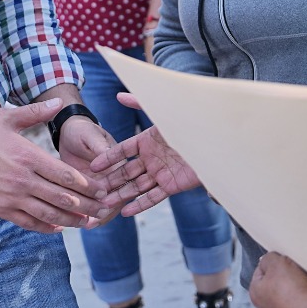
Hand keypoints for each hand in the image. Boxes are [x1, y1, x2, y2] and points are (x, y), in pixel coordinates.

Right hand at [0, 98, 100, 232]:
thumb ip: (34, 112)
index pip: (64, 174)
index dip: (86, 183)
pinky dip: (46, 227)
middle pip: (62, 196)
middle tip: (103, 207)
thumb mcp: (4, 118)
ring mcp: (12, 198)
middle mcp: (23, 180)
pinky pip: (28, 222)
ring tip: (88, 221)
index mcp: (27, 156)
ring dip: (71, 219)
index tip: (102, 188)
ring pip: (48, 213)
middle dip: (86, 203)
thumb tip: (59, 102)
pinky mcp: (0, 210)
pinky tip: (59, 228)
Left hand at [56, 114, 123, 224]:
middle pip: (117, 199)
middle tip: (92, 222)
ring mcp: (103, 184)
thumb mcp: (90, 136)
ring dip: (97, 216)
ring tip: (85, 225)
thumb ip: (100, 147)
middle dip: (106, 212)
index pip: (124, 183)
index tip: (105, 207)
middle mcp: (115, 176)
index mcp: (120, 162)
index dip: (116, 197)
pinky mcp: (90, 189)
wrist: (69, 133)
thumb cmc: (82, 130)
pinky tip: (78, 221)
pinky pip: (91, 204)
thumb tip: (109, 154)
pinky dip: (86, 213)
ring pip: (105, 205)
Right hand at [89, 92, 201, 215]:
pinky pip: (153, 197)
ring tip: (103, 203)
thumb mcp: (162, 112)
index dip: (108, 158)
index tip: (93, 166)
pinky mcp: (172, 185)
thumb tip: (118, 95)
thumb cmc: (188, 122)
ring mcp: (161, 172)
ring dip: (120, 195)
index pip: (123, 151)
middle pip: (126, 171)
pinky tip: (125, 212)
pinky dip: (140, 205)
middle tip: (93, 189)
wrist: (214, 139)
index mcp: (148, 140)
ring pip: (136, 186)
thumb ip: (139, 103)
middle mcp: (152, 157)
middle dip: (110, 181)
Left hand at [251, 252, 306, 307]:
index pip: (261, 270)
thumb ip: (268, 258)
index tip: (284, 260)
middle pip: (276, 282)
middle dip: (285, 275)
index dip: (273, 262)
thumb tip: (269, 261)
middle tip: (295, 270)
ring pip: (289, 293)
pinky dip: (305, 298)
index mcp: (255, 292)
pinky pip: (301, 304)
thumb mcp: (276, 262)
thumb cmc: (291, 288)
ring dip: (297, 287)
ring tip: (306, 281)